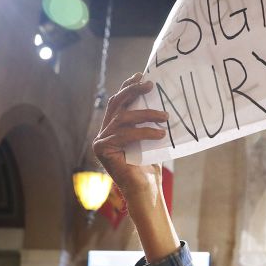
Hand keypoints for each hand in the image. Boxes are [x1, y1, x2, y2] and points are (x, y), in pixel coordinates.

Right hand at [93, 73, 168, 203]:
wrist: (145, 190)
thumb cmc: (150, 167)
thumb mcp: (150, 139)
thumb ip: (148, 122)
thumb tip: (162, 100)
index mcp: (113, 128)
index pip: (118, 102)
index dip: (128, 87)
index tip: (141, 75)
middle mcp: (104, 133)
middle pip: (116, 104)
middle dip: (133, 91)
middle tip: (150, 84)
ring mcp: (101, 141)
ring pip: (123, 118)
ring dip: (146, 114)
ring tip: (165, 117)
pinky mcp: (102, 149)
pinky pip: (125, 135)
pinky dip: (144, 133)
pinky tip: (159, 134)